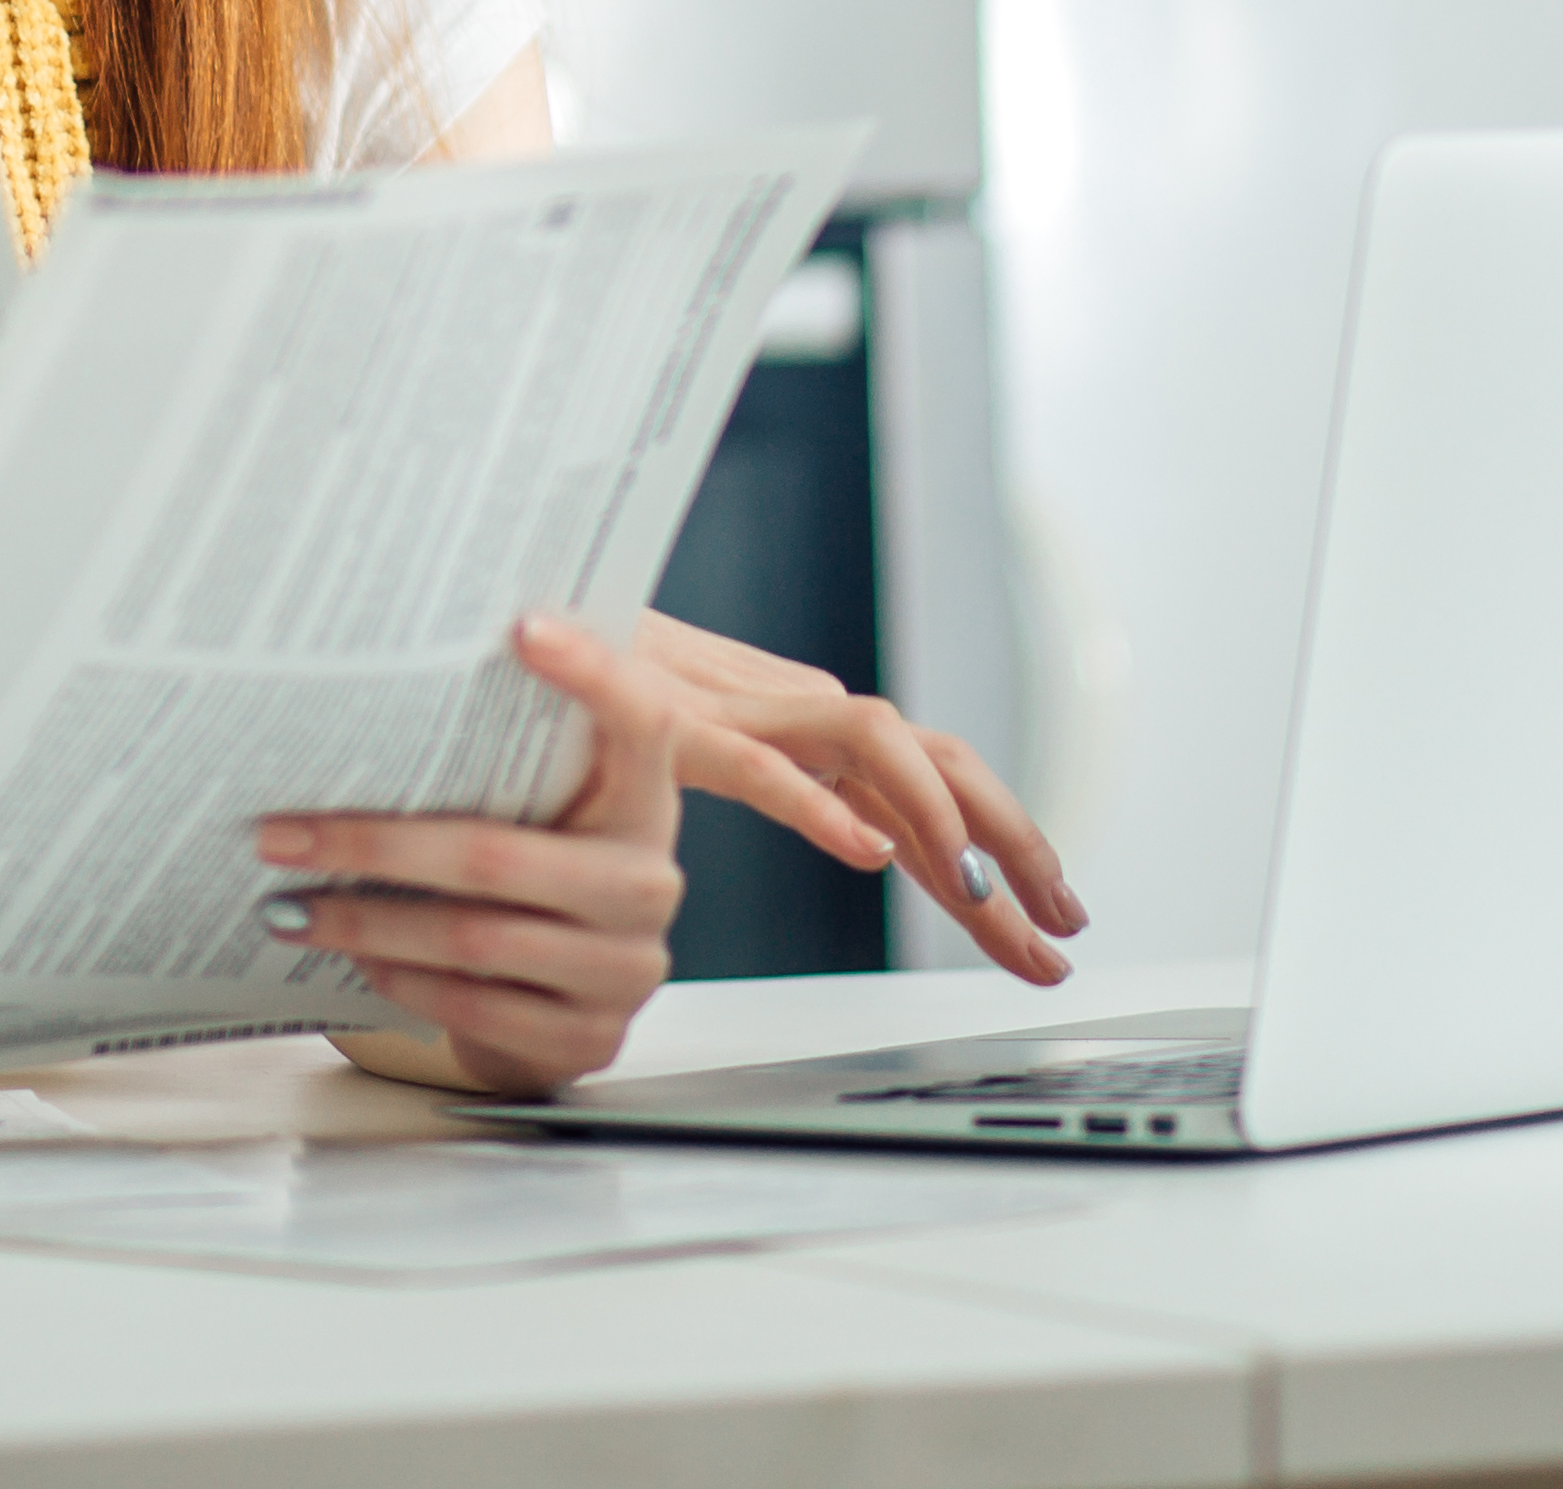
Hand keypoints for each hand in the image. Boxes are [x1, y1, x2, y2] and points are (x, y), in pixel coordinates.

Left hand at [251, 614, 686, 1096]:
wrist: (567, 1006)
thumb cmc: (535, 877)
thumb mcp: (544, 811)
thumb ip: (507, 754)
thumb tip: (383, 677)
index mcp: (642, 800)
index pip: (643, 720)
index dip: (593, 673)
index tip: (521, 627)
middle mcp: (646, 881)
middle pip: (495, 855)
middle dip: (371, 845)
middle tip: (278, 833)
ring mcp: (624, 967)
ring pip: (472, 940)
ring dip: (366, 922)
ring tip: (290, 905)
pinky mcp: (587, 1038)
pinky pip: (474, 1006)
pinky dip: (401, 980)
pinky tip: (351, 956)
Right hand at [634, 608, 1081, 983]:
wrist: (499, 630)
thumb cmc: (591, 696)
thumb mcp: (706, 747)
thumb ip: (783, 769)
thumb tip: (862, 821)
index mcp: (806, 721)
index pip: (932, 781)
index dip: (1000, 845)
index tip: (1048, 921)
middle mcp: (792, 706)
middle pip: (938, 765)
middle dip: (1013, 846)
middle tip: (1062, 931)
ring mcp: (739, 707)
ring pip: (879, 751)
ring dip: (941, 825)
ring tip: (981, 901)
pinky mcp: (673, 721)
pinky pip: (758, 762)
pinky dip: (814, 802)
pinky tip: (862, 849)